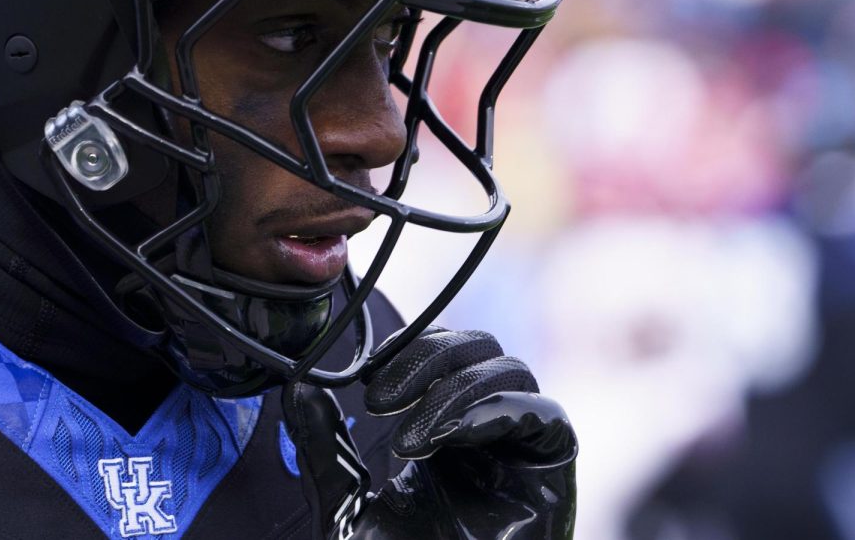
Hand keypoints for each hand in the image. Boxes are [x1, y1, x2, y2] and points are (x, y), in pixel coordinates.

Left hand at [282, 328, 576, 539]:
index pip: (449, 353)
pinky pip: (544, 415)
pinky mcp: (555, 470)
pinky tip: (450, 435)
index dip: (414, 349)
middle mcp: (494, 428)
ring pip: (512, 371)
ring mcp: (527, 446)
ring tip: (411, 439)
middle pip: (483, 348)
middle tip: (381, 398)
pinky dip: (495, 411)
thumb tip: (298, 390)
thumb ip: (328, 451)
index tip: (368, 376)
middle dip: (431, 358)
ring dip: (454, 390)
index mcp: (452, 429)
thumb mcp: (348, 506)